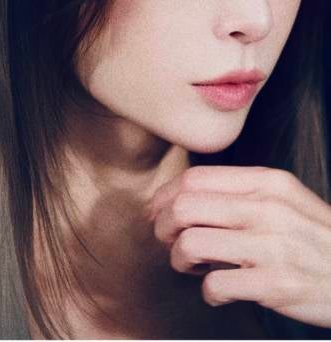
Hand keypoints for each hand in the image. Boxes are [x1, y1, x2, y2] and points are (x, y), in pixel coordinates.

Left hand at [146, 165, 330, 327]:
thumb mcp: (284, 199)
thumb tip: (182, 198)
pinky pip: (215, 285)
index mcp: (266, 182)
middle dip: (163, 227)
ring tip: (192, 266)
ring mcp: (273, 246)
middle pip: (185, 207)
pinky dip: (208, 292)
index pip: (195, 179)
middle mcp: (267, 208)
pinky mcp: (276, 284)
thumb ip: (239, 193)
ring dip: (180, 259)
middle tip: (169, 241)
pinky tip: (219, 291)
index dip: (165, 196)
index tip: (158, 211)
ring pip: (191, 244)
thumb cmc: (313, 237)